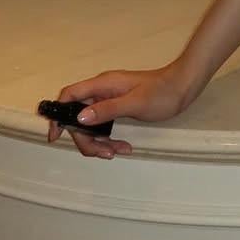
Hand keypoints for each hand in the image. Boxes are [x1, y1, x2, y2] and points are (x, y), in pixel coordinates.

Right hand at [45, 63, 190, 159]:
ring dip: (100, 142)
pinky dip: (110, 139)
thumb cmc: (162, 92)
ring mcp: (110, 99)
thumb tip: (79, 118)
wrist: (184, 86)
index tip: (55, 136)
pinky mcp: (118, 107)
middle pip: (79, 117)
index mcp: (102, 85)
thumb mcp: (135, 103)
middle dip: (87, 139)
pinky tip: (123, 147)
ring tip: (118, 152)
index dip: (58, 115)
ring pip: (92, 125)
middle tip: (104, 154)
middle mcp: (102, 91)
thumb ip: (108, 110)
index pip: (69, 96)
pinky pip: (105, 126)